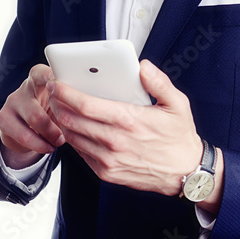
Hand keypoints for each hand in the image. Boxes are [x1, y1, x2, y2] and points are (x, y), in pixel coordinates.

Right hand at [0, 64, 65, 168]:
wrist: (28, 128)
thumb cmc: (53, 111)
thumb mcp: (62, 102)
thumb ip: (71, 99)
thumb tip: (92, 106)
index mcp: (40, 77)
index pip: (42, 72)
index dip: (49, 77)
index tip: (59, 82)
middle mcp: (24, 87)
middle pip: (42, 98)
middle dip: (57, 121)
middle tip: (69, 132)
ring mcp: (12, 102)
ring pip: (33, 118)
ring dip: (50, 134)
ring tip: (60, 142)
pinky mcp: (4, 119)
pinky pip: (23, 135)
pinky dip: (39, 145)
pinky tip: (48, 147)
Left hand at [46, 59, 202, 196]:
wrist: (185, 172)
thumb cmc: (179, 136)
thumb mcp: (177, 104)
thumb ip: (159, 82)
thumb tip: (142, 66)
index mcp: (129, 120)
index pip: (86, 105)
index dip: (66, 93)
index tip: (57, 83)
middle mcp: (115, 141)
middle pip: (72, 120)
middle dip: (57, 104)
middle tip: (54, 93)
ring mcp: (108, 160)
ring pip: (72, 137)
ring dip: (62, 121)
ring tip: (60, 108)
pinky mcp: (106, 173)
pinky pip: (80, 153)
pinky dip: (73, 139)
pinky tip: (75, 128)